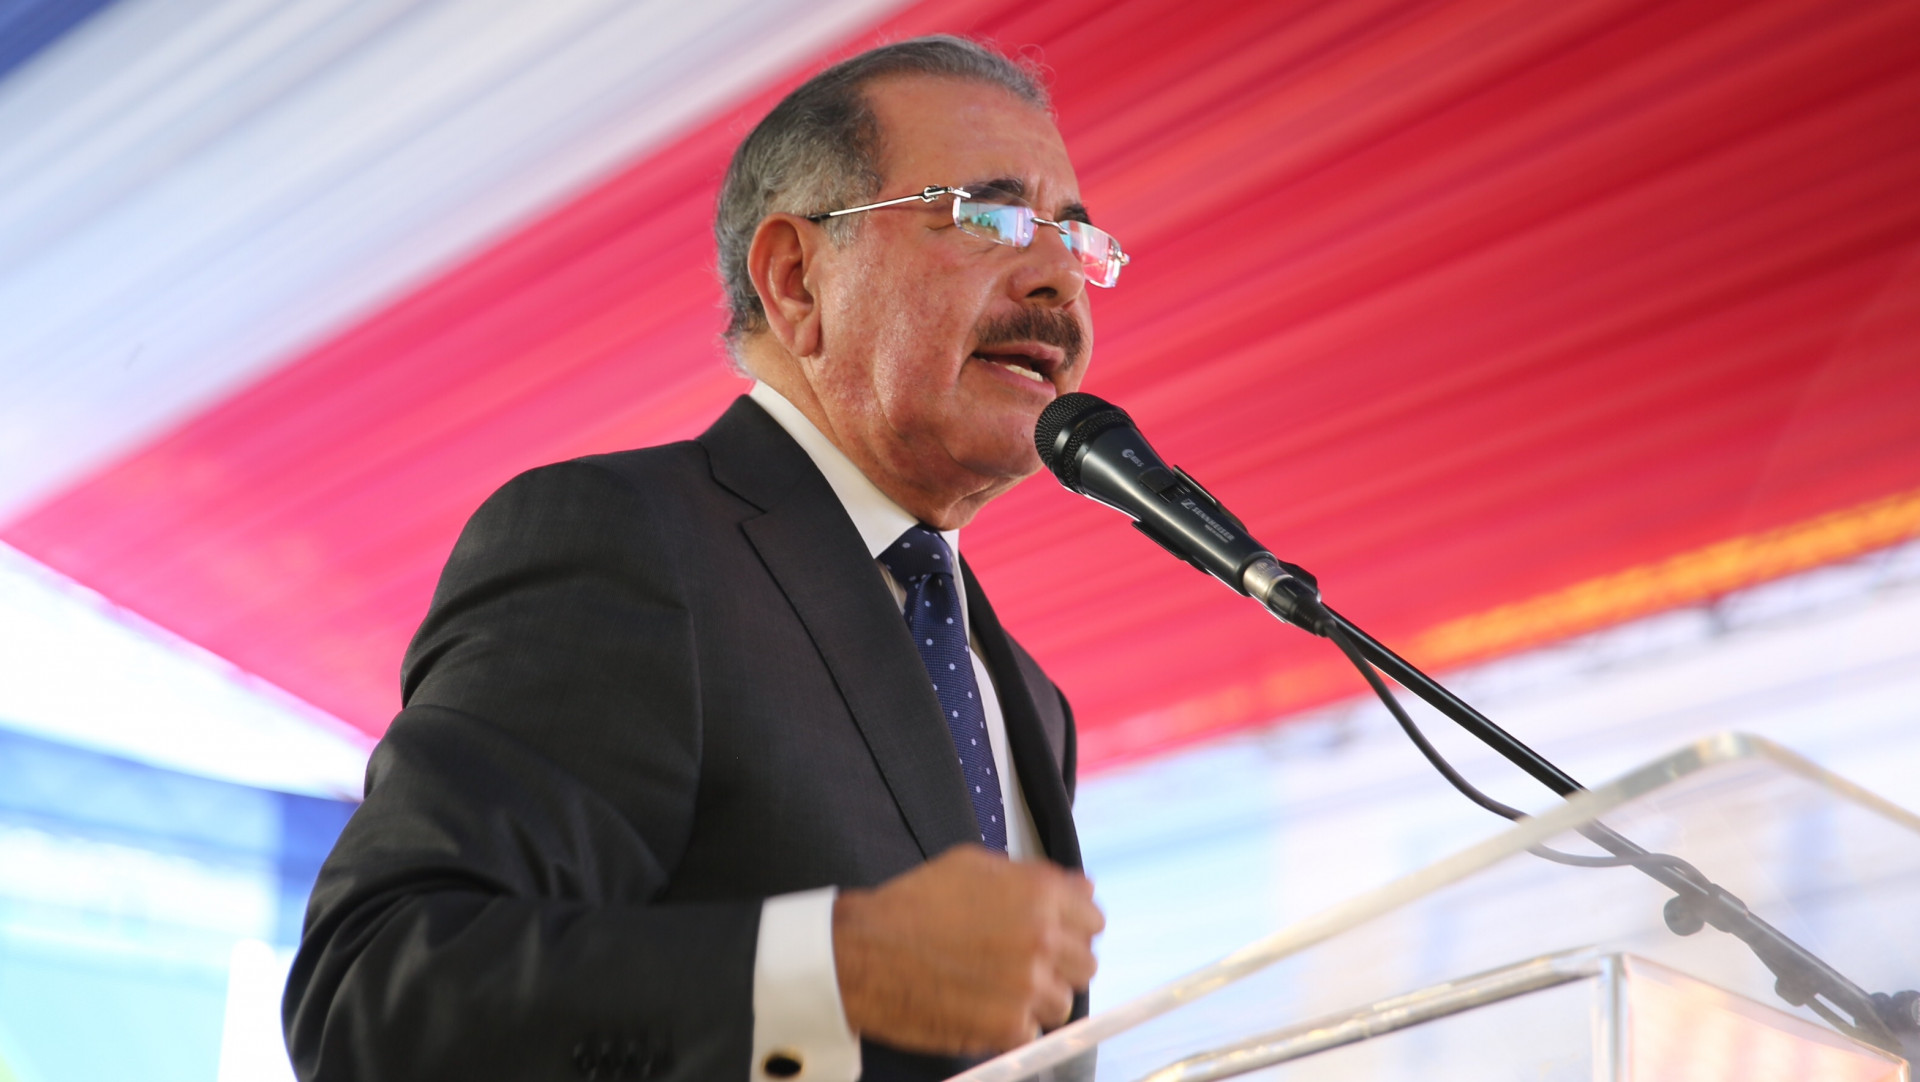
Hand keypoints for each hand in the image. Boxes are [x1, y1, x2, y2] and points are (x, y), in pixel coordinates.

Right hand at [831, 845, 1103, 1054]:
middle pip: (1085, 964)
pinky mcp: (1008, 1027)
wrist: (864, 953)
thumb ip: (1033, 876)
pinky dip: (1011, 1024)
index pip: (1093, 918)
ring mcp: (1028, 986)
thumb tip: (1079, 888)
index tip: (1055, 934)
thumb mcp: (973, 865)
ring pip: (1062, 1002)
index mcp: (1039, 894)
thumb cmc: (912, 905)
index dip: (1072, 926)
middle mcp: (1042, 939)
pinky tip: (980, 1005)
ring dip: (1036, 997)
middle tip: (1021, 963)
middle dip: (1059, 964)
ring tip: (995, 986)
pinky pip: (1032, 1031)